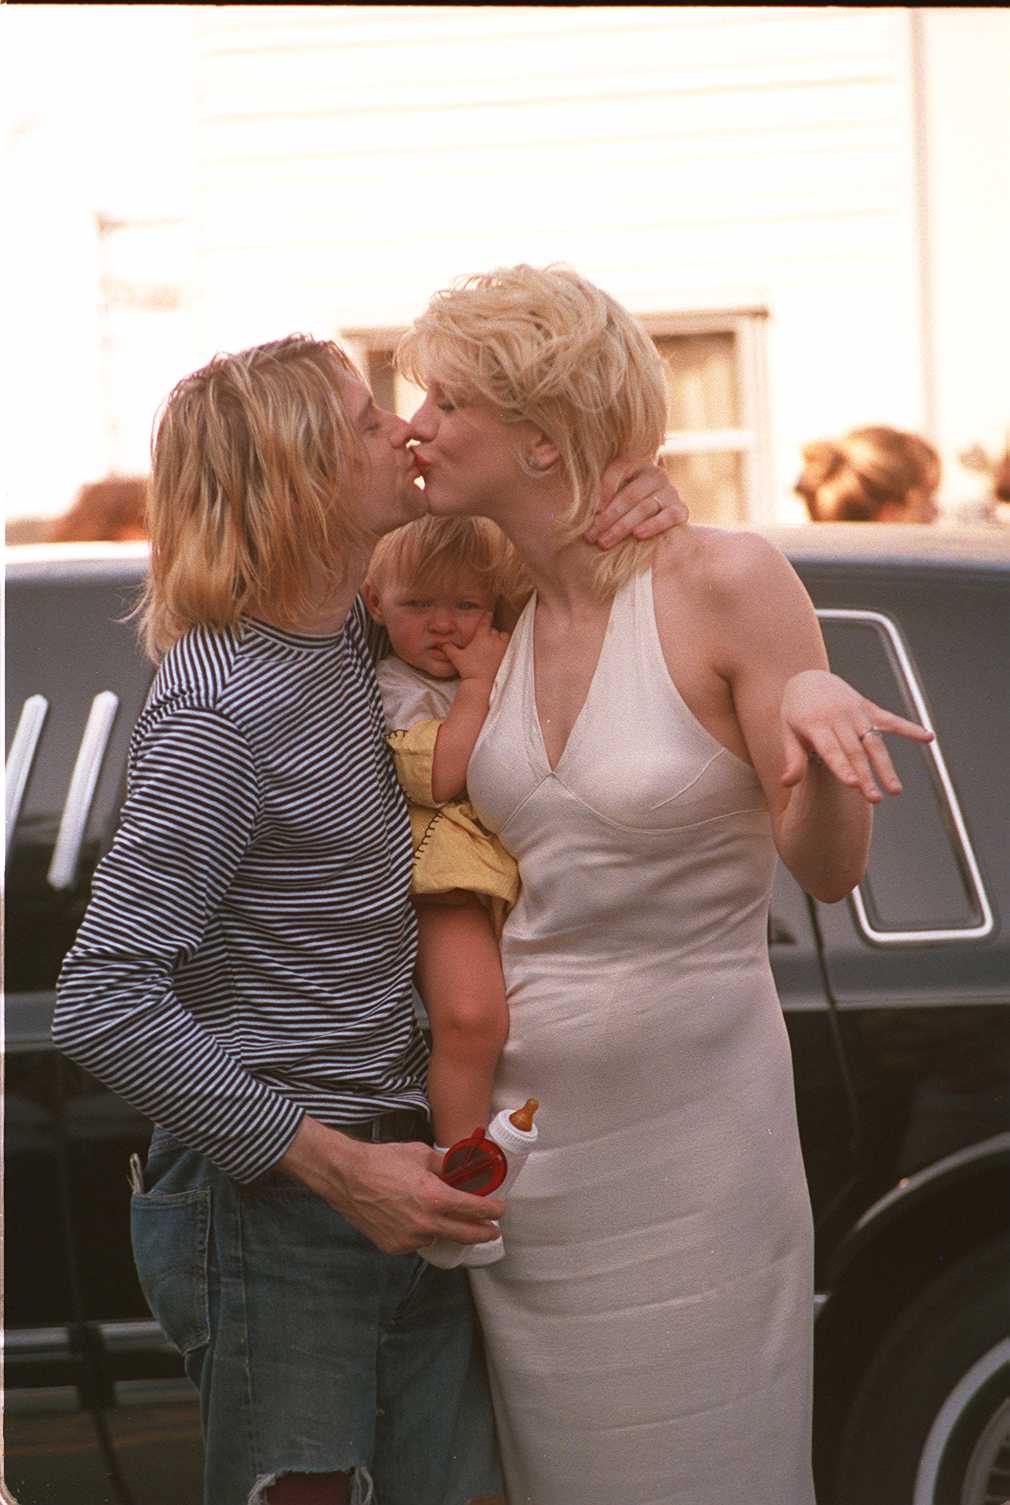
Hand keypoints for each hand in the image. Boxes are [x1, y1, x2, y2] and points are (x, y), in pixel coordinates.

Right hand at [279, 1116, 504, 1254]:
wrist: (348, 1177)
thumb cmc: (383, 1161)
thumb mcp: (420, 1155)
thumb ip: (445, 1166)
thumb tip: (461, 1171)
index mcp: (436, 1197)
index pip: (475, 1209)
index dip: (492, 1210)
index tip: (500, 1210)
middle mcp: (426, 1222)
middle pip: (466, 1233)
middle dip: (484, 1232)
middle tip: (493, 1230)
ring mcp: (410, 1238)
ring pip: (439, 1236)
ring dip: (446, 1228)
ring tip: (442, 1216)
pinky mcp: (395, 1246)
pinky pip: (417, 1241)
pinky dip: (421, 1232)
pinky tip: (413, 1217)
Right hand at [441, 612, 508, 686]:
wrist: (481, 683)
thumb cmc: (469, 669)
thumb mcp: (456, 657)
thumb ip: (448, 648)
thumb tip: (441, 643)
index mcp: (482, 636)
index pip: (486, 621)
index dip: (487, 616)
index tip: (488, 612)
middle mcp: (494, 639)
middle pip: (494, 630)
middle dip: (490, 632)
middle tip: (485, 638)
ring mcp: (503, 647)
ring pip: (504, 636)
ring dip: (500, 637)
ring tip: (496, 643)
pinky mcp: (508, 655)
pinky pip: (510, 645)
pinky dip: (506, 646)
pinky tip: (502, 651)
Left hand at [584, 459, 687, 547]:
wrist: (659, 521)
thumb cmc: (624, 508)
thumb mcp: (611, 494)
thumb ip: (598, 491)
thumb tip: (579, 501)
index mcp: (636, 463)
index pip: (619, 468)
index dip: (604, 488)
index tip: (591, 510)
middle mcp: (655, 474)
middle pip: (630, 495)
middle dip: (608, 517)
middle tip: (591, 536)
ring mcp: (670, 491)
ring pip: (645, 507)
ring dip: (622, 526)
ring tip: (605, 542)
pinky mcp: (681, 509)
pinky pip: (669, 517)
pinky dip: (654, 525)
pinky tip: (638, 535)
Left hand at [780, 670, 933, 803]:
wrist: (809, 679)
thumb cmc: (796, 711)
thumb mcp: (787, 732)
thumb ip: (793, 758)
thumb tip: (786, 784)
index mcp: (816, 724)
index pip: (832, 750)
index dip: (843, 767)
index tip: (854, 785)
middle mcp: (839, 717)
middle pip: (855, 751)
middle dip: (867, 776)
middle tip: (875, 798)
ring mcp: (856, 712)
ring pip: (874, 742)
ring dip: (885, 766)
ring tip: (895, 790)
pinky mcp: (869, 708)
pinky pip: (891, 720)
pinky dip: (909, 728)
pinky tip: (928, 737)